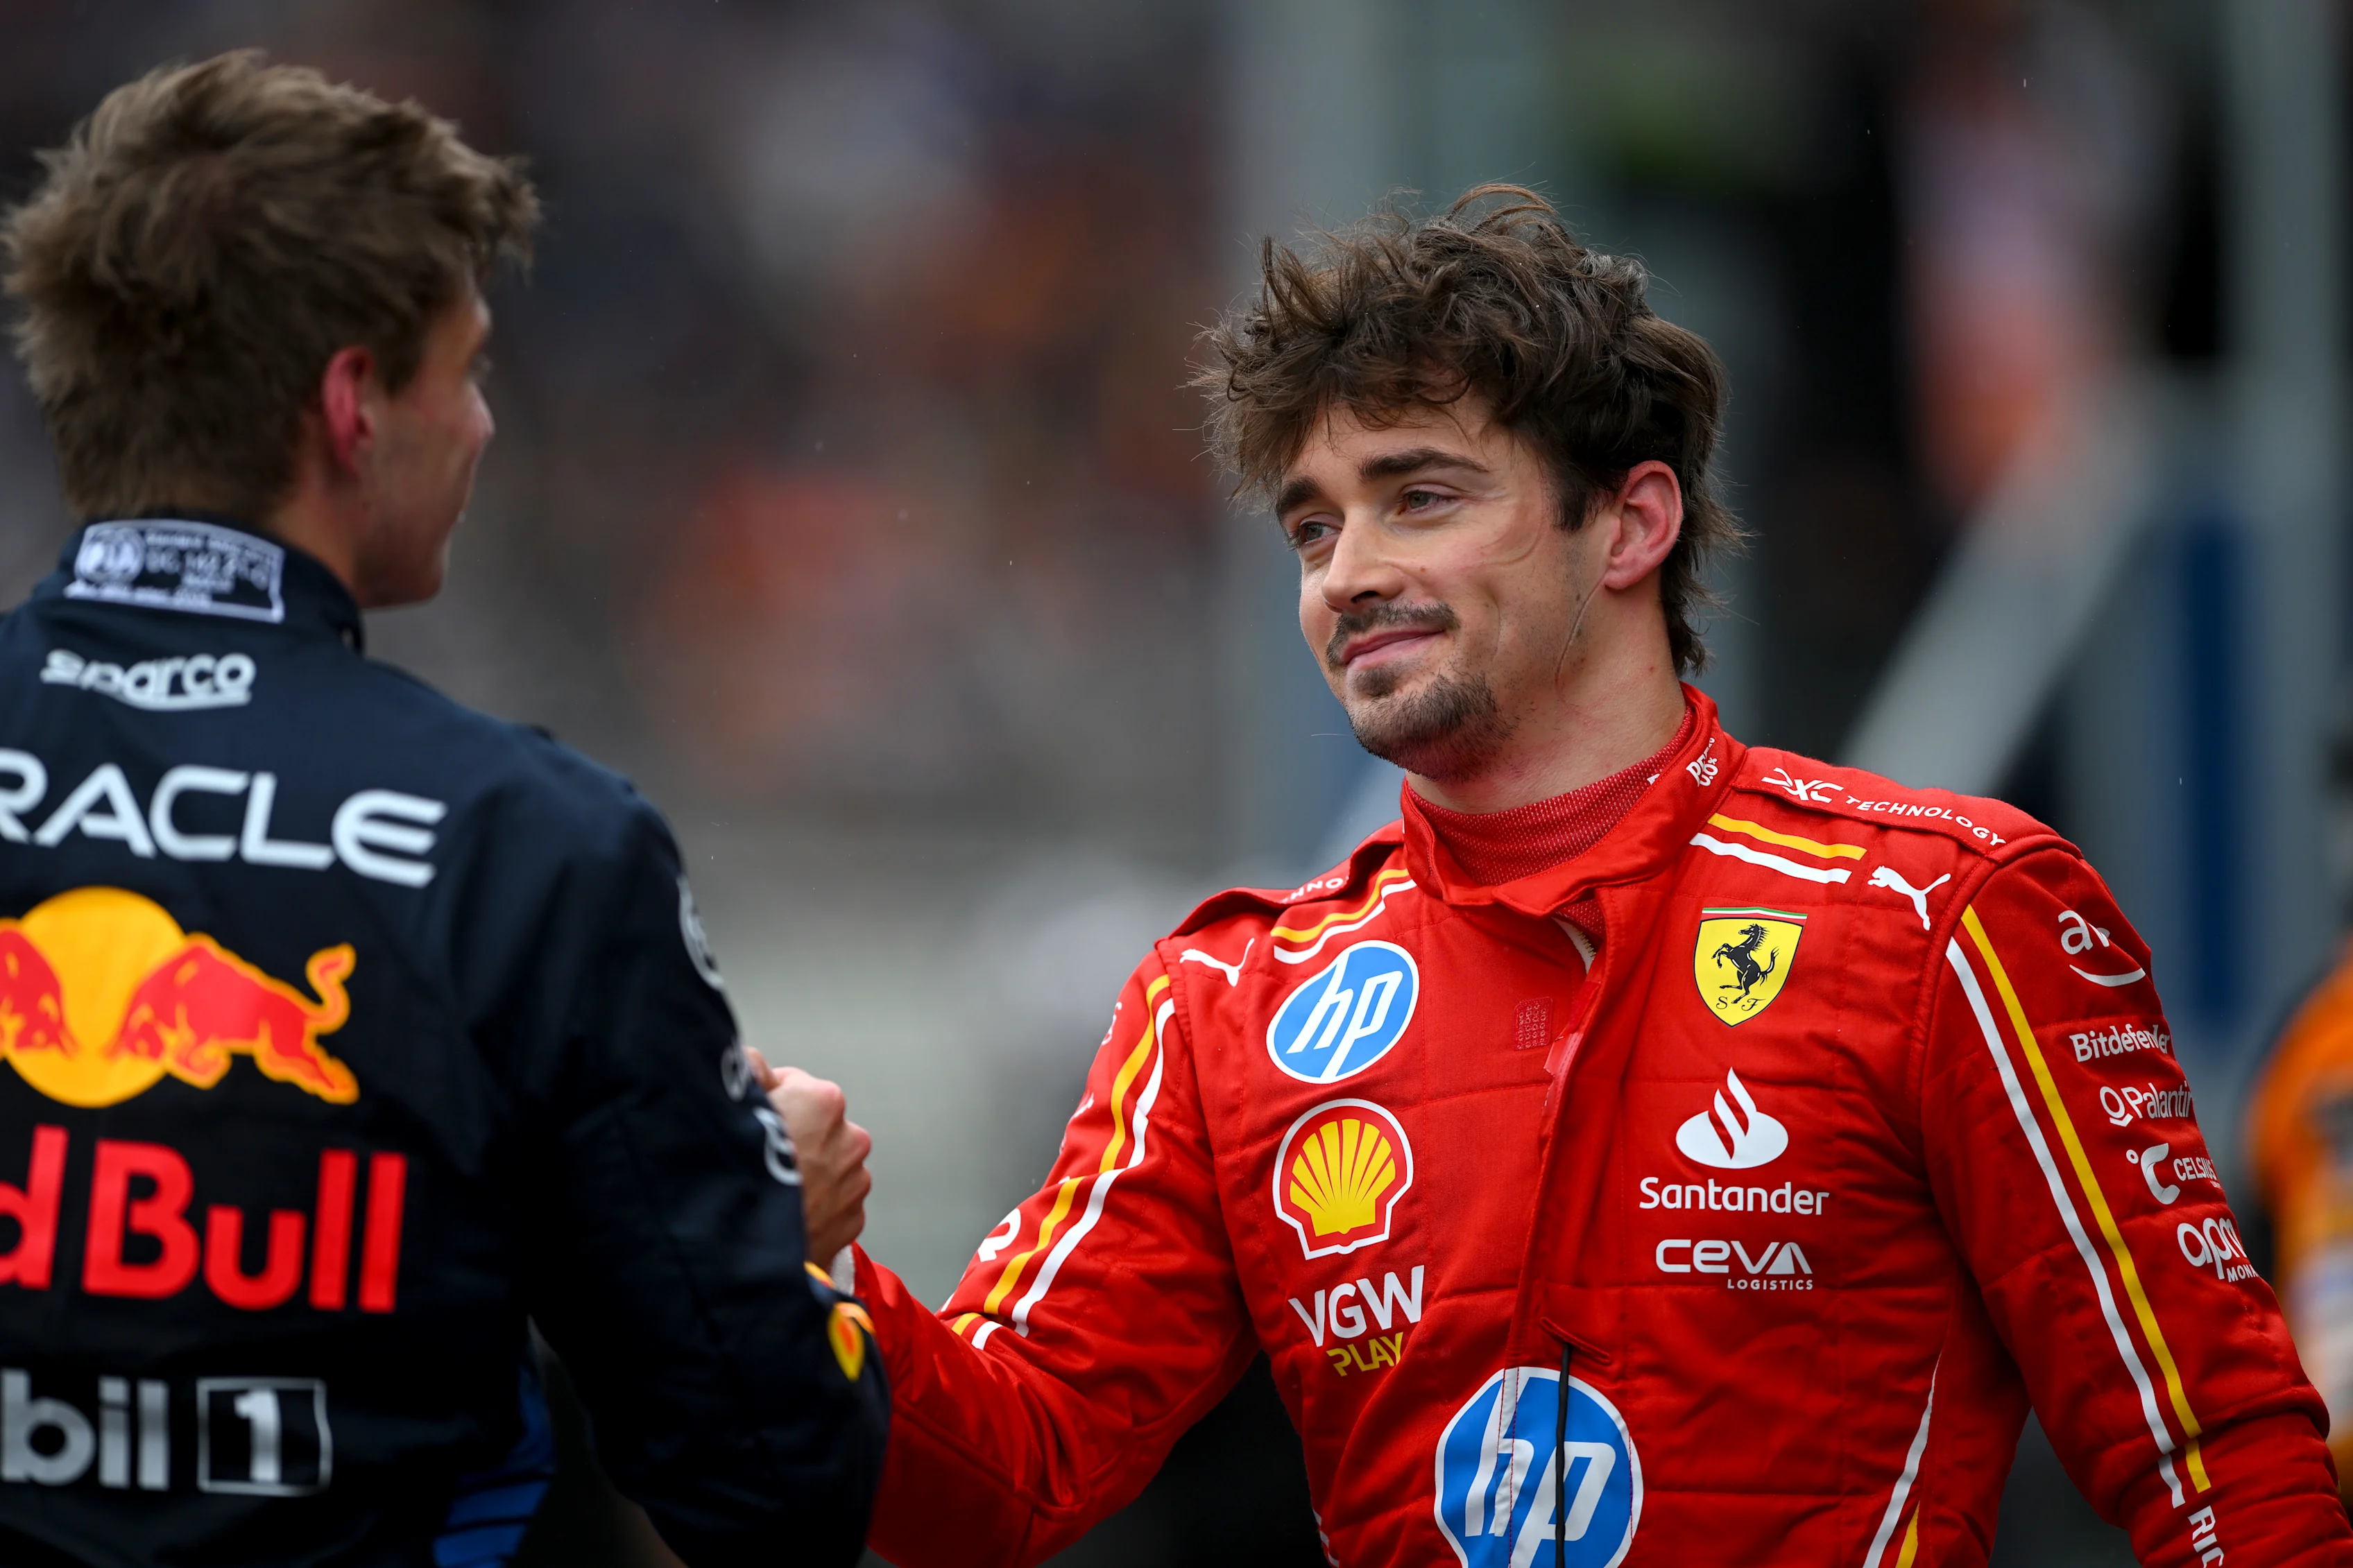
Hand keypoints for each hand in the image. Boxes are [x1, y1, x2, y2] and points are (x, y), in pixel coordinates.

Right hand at [749, 1048, 872, 1264]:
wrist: (743, 1255)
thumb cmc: (736, 1178)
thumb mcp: (731, 1106)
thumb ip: (748, 1070)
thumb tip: (754, 1062)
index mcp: (823, 1100)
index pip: (794, 1084)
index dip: (767, 1102)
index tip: (753, 1123)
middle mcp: (850, 1138)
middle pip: (815, 1125)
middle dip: (793, 1136)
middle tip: (759, 1159)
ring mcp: (855, 1182)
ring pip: (827, 1164)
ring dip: (807, 1172)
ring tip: (772, 1190)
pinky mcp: (854, 1220)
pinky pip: (833, 1201)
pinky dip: (815, 1205)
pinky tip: (787, 1212)